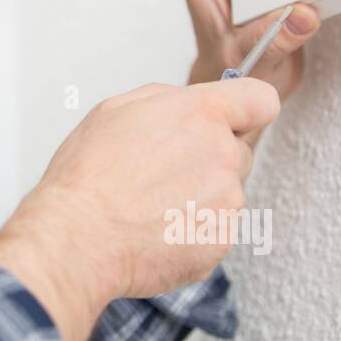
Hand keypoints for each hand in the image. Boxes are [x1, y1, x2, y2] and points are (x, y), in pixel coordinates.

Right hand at [0, 78, 279, 340]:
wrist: (79, 238)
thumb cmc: (89, 176)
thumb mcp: (115, 110)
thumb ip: (165, 99)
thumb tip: (184, 104)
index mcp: (200, 114)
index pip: (260, 100)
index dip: (247, 109)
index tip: (235, 118)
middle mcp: (222, 155)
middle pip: (239, 151)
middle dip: (210, 158)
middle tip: (163, 171)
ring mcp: (227, 201)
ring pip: (226, 193)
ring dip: (199, 196)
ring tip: (151, 204)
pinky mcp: (221, 240)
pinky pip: (214, 228)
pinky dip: (191, 229)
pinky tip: (156, 228)